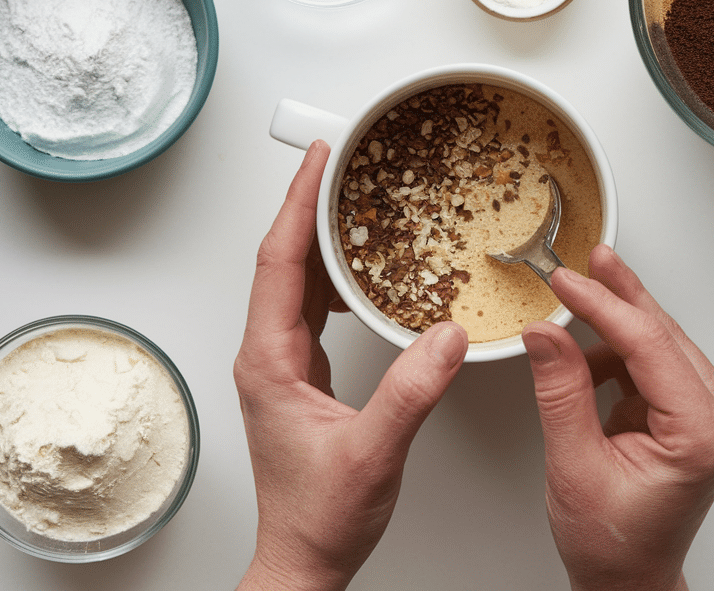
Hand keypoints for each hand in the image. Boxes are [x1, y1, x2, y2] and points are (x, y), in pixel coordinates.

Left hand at [234, 140, 468, 590]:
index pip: (278, 263)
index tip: (317, 161)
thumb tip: (445, 336)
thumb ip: (412, 392)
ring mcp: (283, 364)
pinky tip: (364, 269)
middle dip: (309, 205)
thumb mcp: (373, 451)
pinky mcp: (302, 374)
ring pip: (297, 280)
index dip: (298, 205)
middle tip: (339, 161)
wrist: (304, 556)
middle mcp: (268, 355)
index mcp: (270, 361)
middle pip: (283, 259)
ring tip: (353, 200)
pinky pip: (314, 306)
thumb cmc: (320, 515)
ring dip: (323, 237)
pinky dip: (337, 275)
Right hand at [522, 245, 713, 590]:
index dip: (604, 306)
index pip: (651, 345)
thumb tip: (546, 332)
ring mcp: (709, 411)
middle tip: (581, 261)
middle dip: (616, 297)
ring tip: (572, 296)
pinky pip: (652, 361)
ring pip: (658, 341)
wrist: (629, 578)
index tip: (567, 281)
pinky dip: (616, 350)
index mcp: (703, 433)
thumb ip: (561, 392)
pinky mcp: (691, 410)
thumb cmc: (614, 541)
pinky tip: (584, 349)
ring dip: (614, 321)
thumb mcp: (574, 466)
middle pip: (662, 334)